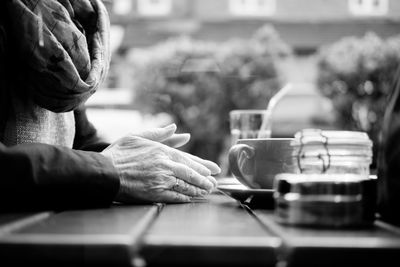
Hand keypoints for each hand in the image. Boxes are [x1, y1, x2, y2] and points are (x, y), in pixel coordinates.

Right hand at [101, 127, 220, 203]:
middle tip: (214, 183)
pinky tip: (192, 198)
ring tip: (208, 191)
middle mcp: (165, 165)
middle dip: (205, 179)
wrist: (104, 173)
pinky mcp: (155, 194)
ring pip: (186, 185)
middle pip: (191, 173)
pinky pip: (175, 196)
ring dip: (199, 189)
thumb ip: (159, 133)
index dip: (202, 165)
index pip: (188, 159)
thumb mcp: (138, 137)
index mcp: (162, 151)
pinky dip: (186, 197)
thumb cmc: (119, 154)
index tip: (213, 170)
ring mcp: (161, 181)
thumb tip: (176, 128)